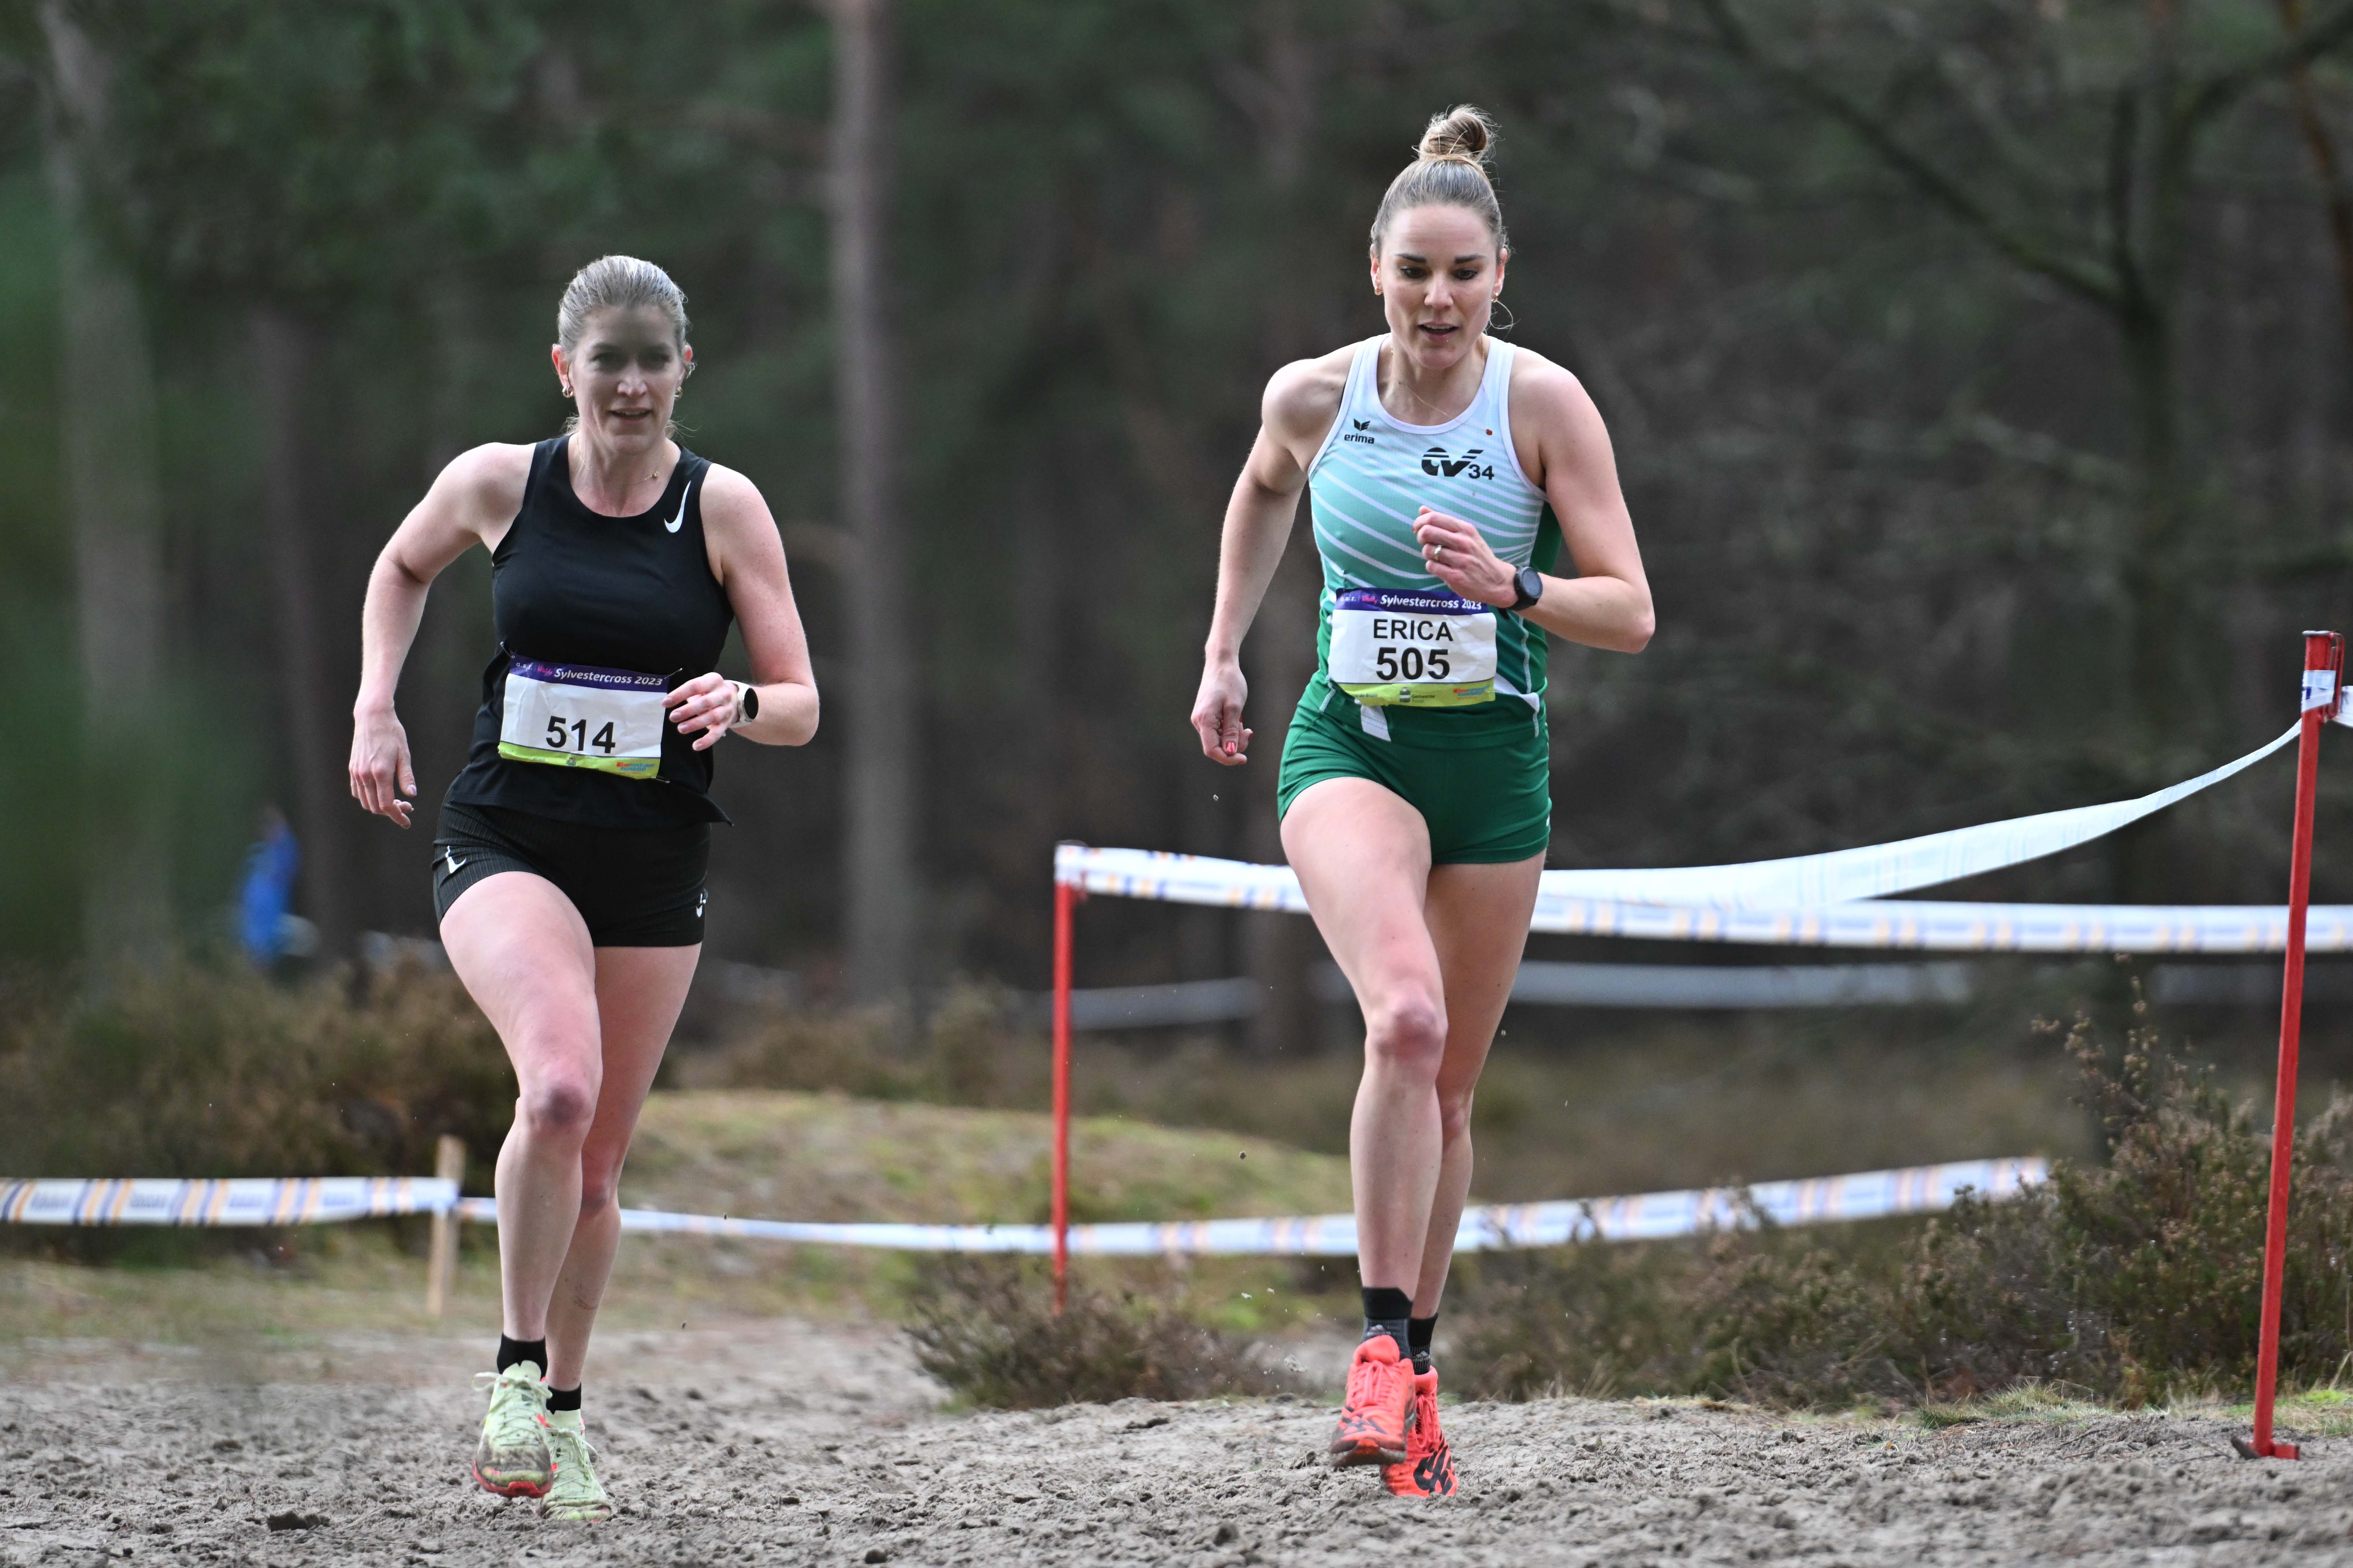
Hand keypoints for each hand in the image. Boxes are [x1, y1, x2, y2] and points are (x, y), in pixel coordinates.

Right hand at [349, 706, 416, 826]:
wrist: (372, 717)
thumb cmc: (392, 733)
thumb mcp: (404, 754)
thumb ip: (406, 776)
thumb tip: (412, 794)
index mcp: (381, 772)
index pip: (387, 805)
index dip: (398, 816)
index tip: (407, 822)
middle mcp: (365, 775)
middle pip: (375, 807)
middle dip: (391, 812)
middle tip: (406, 807)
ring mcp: (356, 773)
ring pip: (365, 802)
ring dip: (379, 807)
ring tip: (395, 801)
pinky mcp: (352, 769)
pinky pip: (357, 792)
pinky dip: (368, 798)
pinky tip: (380, 793)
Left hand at [665, 672, 740, 750]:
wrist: (734, 698)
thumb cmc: (710, 692)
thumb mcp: (702, 686)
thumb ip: (687, 692)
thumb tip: (668, 702)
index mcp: (713, 681)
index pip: (695, 686)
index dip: (679, 694)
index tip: (665, 703)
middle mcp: (722, 694)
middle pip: (705, 702)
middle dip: (688, 710)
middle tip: (673, 717)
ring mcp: (726, 709)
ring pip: (712, 717)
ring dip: (695, 724)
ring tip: (681, 728)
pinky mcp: (727, 723)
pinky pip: (718, 733)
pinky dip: (707, 740)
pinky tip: (696, 746)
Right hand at [1190, 658, 1252, 765]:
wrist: (1221, 663)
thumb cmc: (1229, 681)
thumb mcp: (1235, 707)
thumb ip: (1231, 731)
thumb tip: (1230, 751)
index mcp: (1204, 720)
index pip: (1212, 750)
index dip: (1227, 758)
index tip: (1244, 758)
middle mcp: (1199, 722)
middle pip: (1216, 746)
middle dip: (1234, 745)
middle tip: (1249, 732)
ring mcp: (1201, 719)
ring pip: (1218, 740)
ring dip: (1233, 737)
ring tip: (1244, 724)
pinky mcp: (1206, 716)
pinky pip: (1218, 731)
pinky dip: (1230, 730)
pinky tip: (1238, 720)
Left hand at [1414, 506, 1515, 606]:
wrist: (1497, 581)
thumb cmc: (1478, 556)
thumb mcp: (1466, 535)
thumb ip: (1444, 522)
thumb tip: (1422, 509)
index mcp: (1465, 529)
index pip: (1434, 518)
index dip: (1420, 522)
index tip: (1418, 529)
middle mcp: (1464, 542)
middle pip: (1427, 532)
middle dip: (1421, 537)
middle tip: (1426, 543)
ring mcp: (1461, 560)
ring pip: (1428, 550)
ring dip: (1428, 554)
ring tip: (1437, 557)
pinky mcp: (1456, 577)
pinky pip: (1432, 566)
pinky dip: (1432, 567)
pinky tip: (1442, 568)